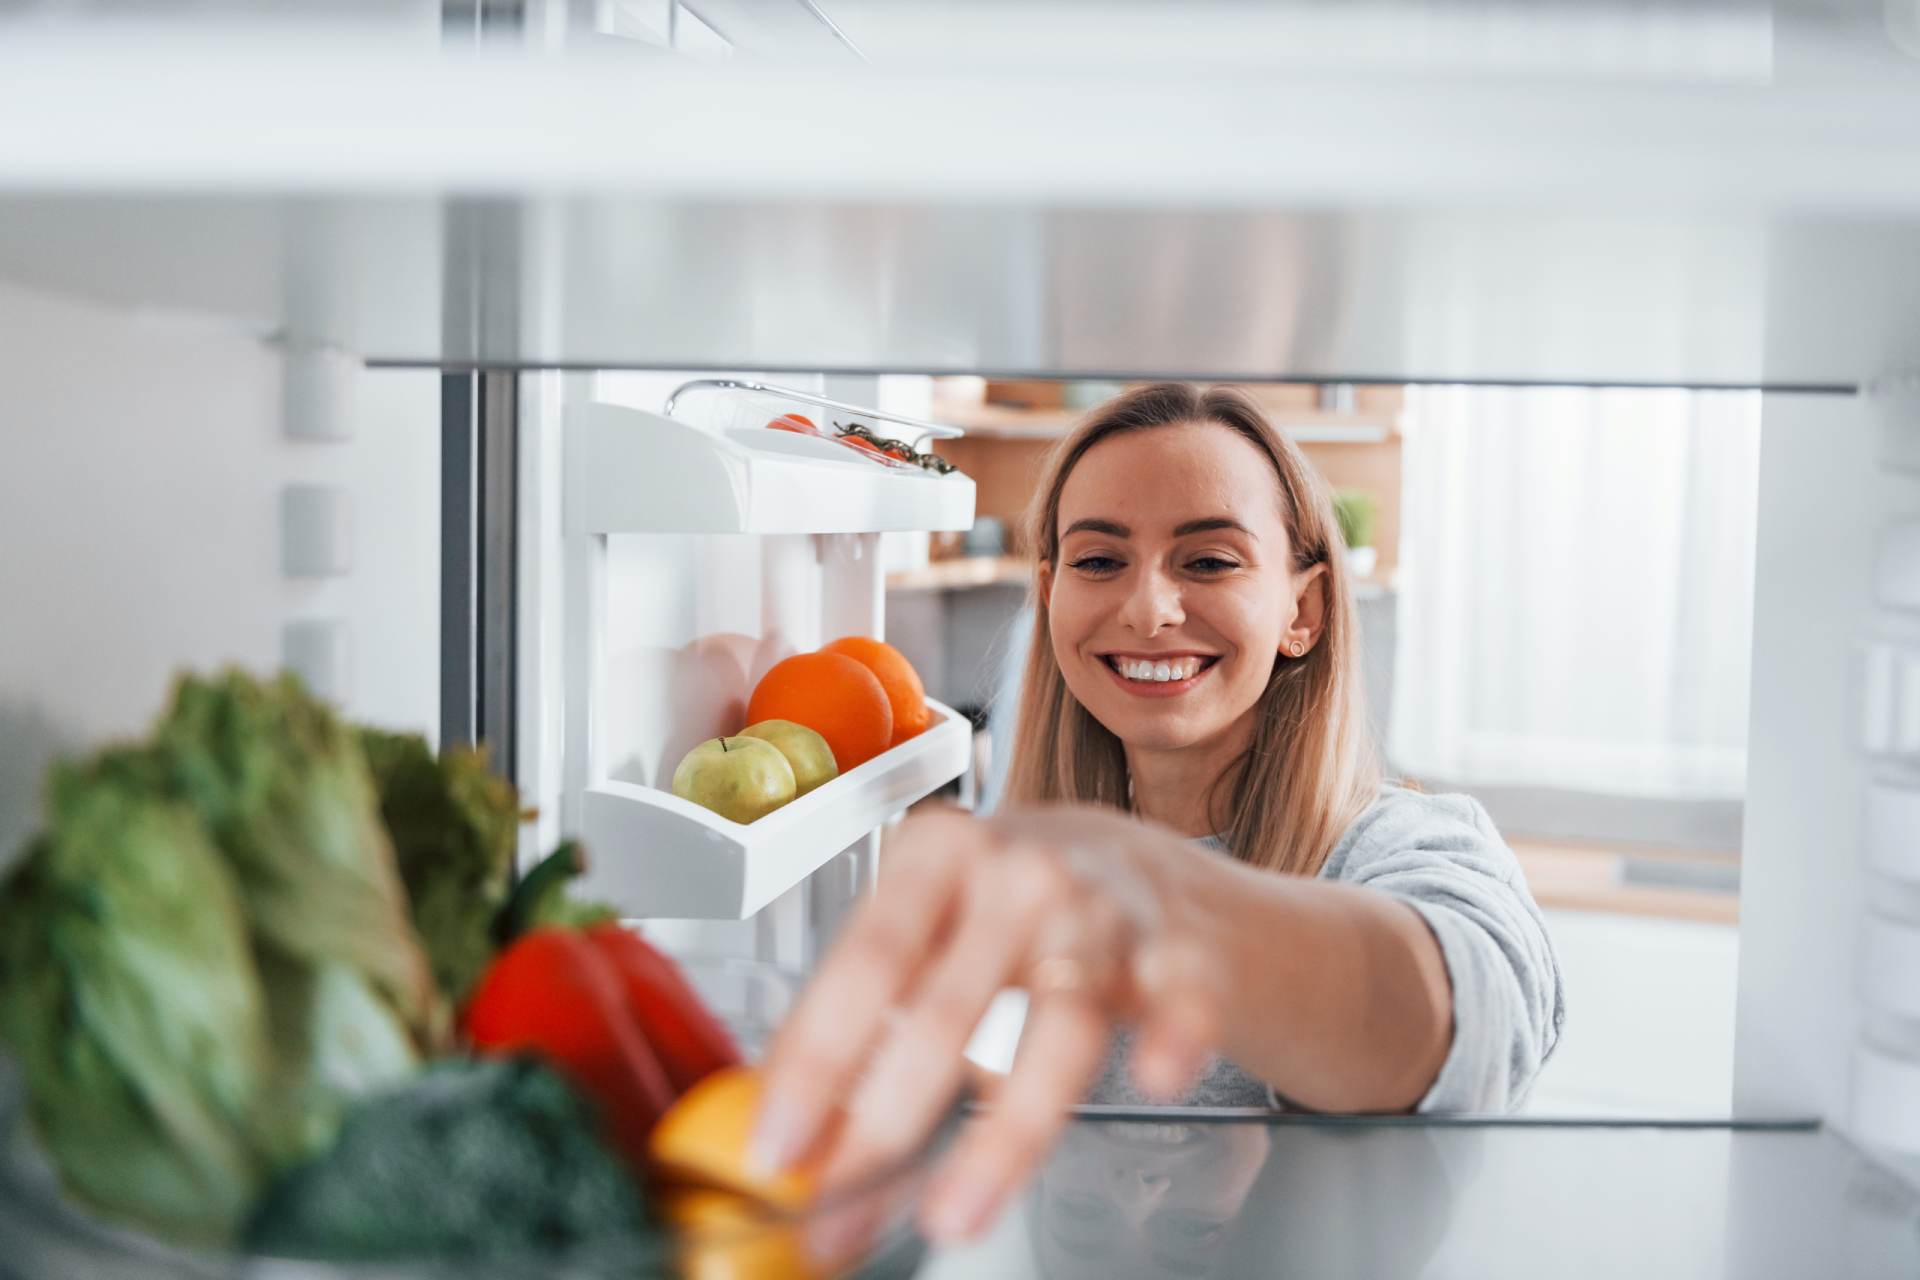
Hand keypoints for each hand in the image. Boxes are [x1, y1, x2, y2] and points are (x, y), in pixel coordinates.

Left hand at [753, 805, 1231, 1243]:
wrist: (1142, 867)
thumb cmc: (1012, 905)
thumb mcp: (928, 932)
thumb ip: (864, 1028)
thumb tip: (793, 1145)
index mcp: (938, 854)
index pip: (866, 963)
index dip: (815, 1061)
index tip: (778, 1144)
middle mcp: (1021, 872)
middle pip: (948, 1007)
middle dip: (885, 1125)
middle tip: (841, 1209)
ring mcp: (1106, 911)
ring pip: (1057, 1026)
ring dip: (1004, 1133)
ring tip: (955, 1212)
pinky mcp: (1182, 953)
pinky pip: (1181, 1002)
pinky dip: (1172, 1036)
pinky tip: (1155, 1073)